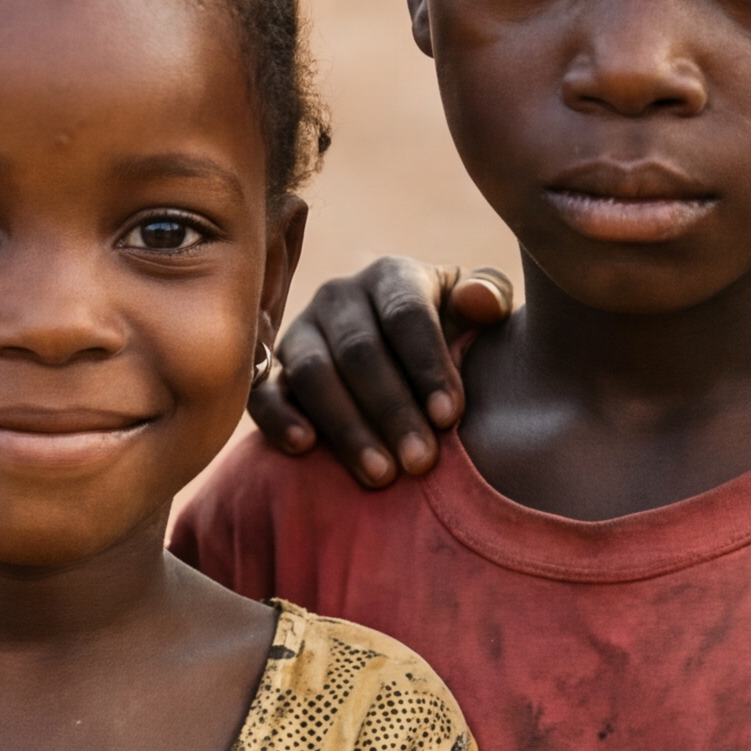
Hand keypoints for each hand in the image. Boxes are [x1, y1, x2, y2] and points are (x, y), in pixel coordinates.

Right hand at [246, 258, 513, 483]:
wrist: (406, 369)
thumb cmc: (454, 339)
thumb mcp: (477, 315)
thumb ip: (488, 298)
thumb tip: (476, 301)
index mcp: (391, 276)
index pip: (406, 315)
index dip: (427, 366)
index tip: (450, 417)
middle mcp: (339, 297)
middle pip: (360, 351)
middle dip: (392, 410)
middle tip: (421, 462)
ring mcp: (301, 333)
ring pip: (313, 374)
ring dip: (347, 426)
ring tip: (381, 474)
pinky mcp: (271, 372)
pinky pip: (262, 392)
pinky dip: (279, 419)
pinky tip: (304, 448)